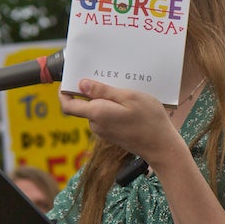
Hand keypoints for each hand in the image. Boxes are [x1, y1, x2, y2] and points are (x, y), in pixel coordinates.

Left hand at [59, 79, 182, 164]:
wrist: (161, 146)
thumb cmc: (149, 119)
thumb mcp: (128, 97)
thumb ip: (103, 91)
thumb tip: (81, 85)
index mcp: (97, 113)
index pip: (68, 105)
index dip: (63, 92)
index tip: (68, 80)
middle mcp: (96, 124)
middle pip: (84, 105)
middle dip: (92, 91)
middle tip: (107, 77)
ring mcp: (104, 131)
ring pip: (97, 110)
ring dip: (105, 99)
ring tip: (124, 90)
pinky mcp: (112, 134)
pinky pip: (106, 117)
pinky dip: (112, 108)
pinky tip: (128, 104)